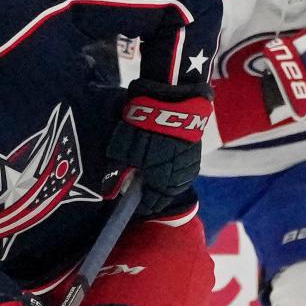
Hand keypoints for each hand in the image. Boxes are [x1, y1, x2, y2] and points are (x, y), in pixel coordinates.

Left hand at [103, 78, 212, 215]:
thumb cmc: (144, 129)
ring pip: (173, 181)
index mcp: (164, 186)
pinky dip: (168, 166)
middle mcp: (181, 181)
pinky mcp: (195, 151)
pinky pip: (180, 167)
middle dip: (148, 191)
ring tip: (146, 170)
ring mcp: (191, 166)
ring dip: (160, 178)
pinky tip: (158, 158)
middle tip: (134, 183)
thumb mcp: (123, 152)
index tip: (125, 198)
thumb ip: (118, 175)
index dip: (136, 204)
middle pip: (162, 194)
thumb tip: (110, 193)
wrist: (174, 100)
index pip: (150, 206)